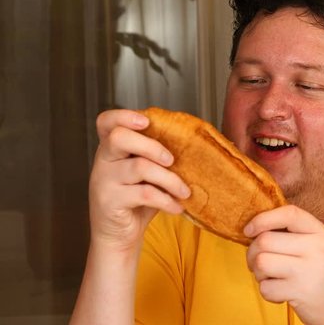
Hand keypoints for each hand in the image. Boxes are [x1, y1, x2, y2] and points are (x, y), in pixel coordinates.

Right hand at [89, 109, 189, 251]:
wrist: (119, 236)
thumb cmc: (136, 201)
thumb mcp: (146, 175)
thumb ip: (155, 158)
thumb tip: (192, 144)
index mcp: (111, 149)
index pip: (106, 122)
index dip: (124, 116)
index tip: (146, 122)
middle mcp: (103, 161)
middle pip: (120, 138)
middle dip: (152, 146)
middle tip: (172, 160)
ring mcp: (103, 181)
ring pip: (140, 167)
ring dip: (170, 179)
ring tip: (185, 191)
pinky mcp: (109, 202)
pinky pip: (144, 194)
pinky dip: (166, 200)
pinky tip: (177, 207)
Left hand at [244, 205, 323, 324]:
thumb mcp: (320, 245)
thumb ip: (295, 233)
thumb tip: (256, 227)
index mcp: (320, 232)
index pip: (289, 214)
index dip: (263, 218)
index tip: (249, 230)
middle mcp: (316, 248)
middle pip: (265, 240)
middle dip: (252, 252)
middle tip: (258, 262)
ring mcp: (308, 271)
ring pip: (261, 262)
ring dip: (258, 272)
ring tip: (270, 277)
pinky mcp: (300, 293)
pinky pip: (265, 287)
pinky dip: (267, 291)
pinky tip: (280, 292)